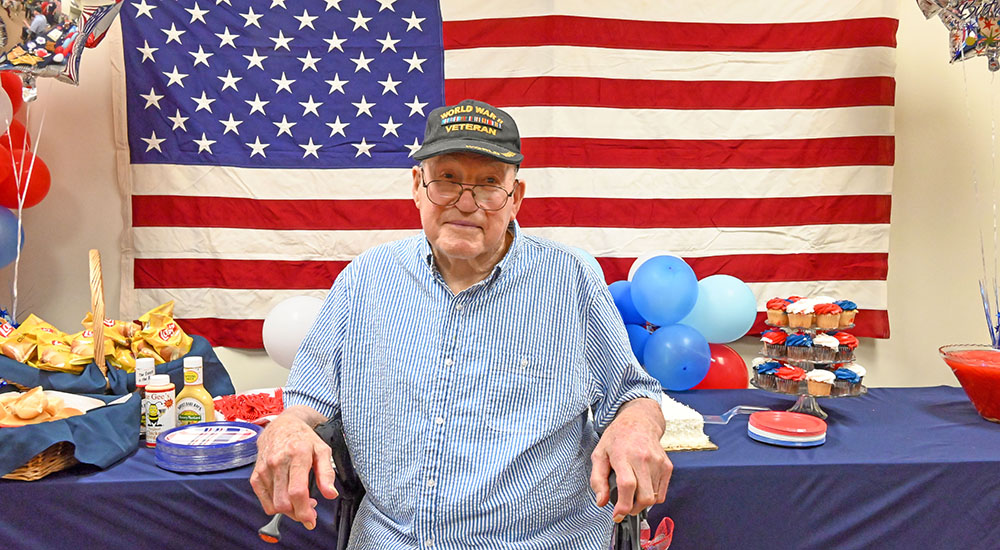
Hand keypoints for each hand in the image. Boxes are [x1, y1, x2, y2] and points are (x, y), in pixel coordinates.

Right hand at [250, 405, 338, 529]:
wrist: (282, 425)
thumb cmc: (304, 438)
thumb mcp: (322, 450)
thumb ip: (327, 473)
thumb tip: (331, 494)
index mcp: (297, 454)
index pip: (297, 491)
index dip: (304, 511)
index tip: (311, 520)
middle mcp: (278, 462)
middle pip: (284, 502)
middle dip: (298, 513)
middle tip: (309, 511)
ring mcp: (264, 469)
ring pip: (274, 505)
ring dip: (289, 511)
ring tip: (300, 503)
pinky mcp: (256, 475)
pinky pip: (265, 501)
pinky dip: (276, 506)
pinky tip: (287, 498)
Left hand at [590, 398, 671, 521]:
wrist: (639, 421)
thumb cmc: (617, 437)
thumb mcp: (599, 454)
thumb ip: (597, 479)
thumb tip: (601, 501)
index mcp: (623, 455)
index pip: (627, 485)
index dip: (623, 505)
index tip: (617, 514)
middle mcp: (643, 458)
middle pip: (644, 496)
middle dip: (633, 509)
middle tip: (624, 507)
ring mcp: (658, 462)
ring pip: (654, 498)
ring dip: (642, 503)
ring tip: (633, 494)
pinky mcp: (667, 466)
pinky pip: (662, 493)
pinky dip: (652, 497)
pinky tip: (643, 488)